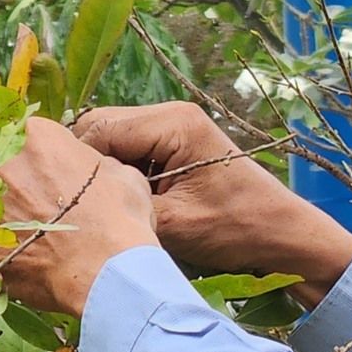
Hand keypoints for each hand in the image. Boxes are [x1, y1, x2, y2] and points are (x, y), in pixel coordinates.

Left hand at [0, 117, 158, 316]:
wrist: (107, 273)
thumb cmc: (121, 221)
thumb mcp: (122, 174)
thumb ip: (94, 164)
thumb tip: (92, 170)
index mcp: (35, 136)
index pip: (25, 137)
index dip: (37, 158)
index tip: (49, 176)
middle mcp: (1, 164)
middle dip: (12, 185)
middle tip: (37, 207)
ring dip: (1, 218)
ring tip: (29, 238)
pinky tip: (22, 263)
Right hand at [74, 102, 351, 308]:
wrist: (283, 236)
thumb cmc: (238, 229)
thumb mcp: (174, 225)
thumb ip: (123, 206)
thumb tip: (74, 205)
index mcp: (173, 123)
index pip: (97, 130)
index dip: (76, 167)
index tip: (67, 204)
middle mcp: (169, 115)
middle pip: (99, 130)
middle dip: (85, 168)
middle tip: (81, 209)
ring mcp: (171, 128)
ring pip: (109, 143)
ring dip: (101, 174)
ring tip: (101, 209)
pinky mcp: (173, 146)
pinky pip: (128, 154)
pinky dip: (118, 177)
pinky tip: (120, 206)